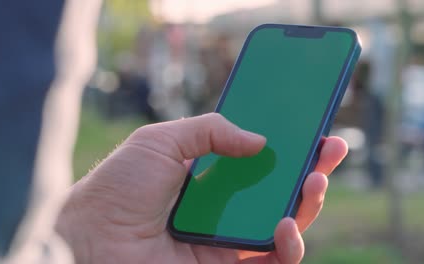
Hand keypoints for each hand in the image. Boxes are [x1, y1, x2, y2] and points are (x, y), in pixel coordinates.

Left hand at [57, 113, 347, 263]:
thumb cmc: (118, 188)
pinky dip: (290, 245)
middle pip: (279, 189)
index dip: (287, 144)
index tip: (310, 127)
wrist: (92, 240)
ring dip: (309, 203)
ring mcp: (229, 238)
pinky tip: (287, 225)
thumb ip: (210, 130)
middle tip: (330, 148)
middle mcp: (224, 206)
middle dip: (310, 169)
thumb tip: (259, 140)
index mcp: (209, 175)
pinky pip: (273, 261)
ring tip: (314, 181)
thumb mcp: (162, 141)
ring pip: (286, 225)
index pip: (259, 159)